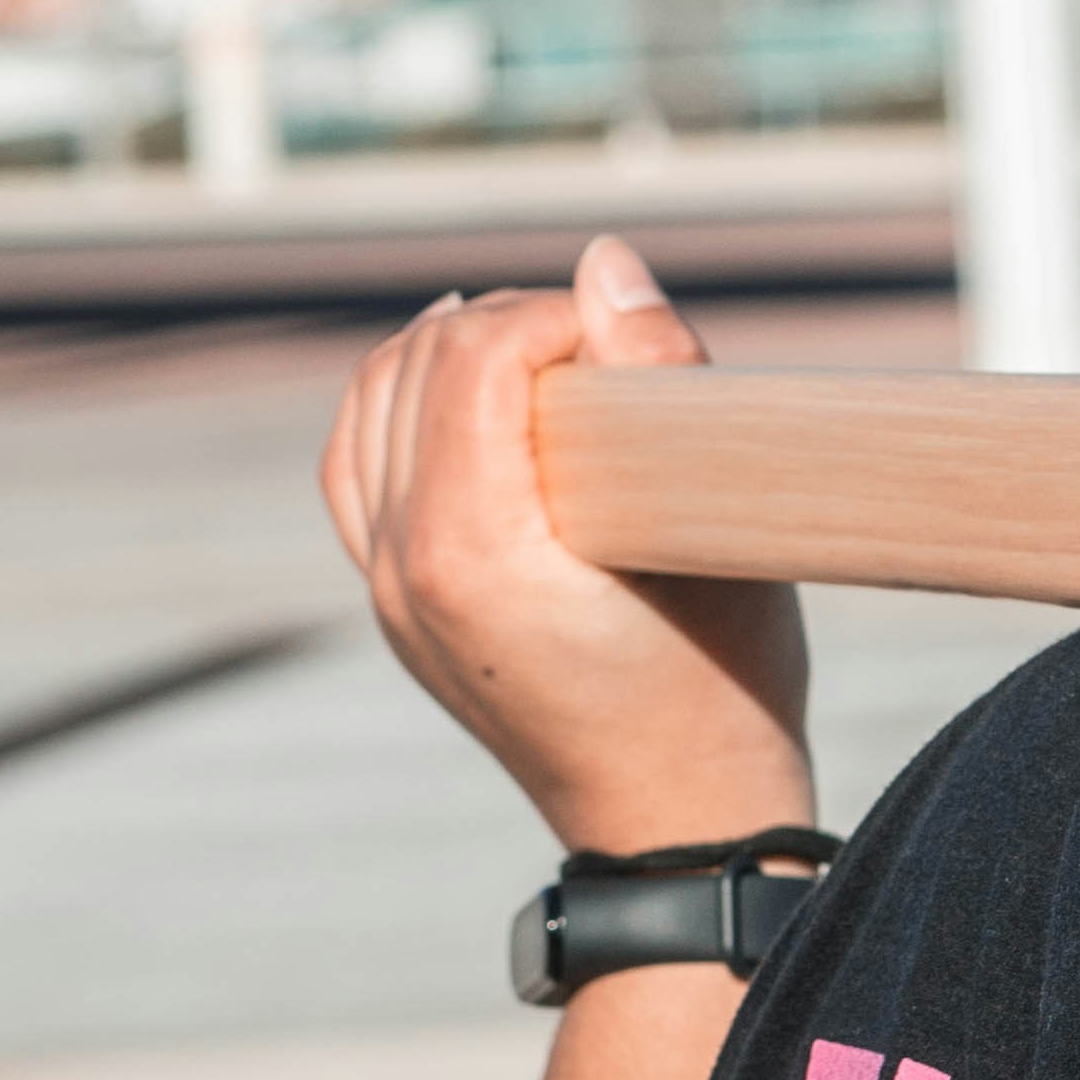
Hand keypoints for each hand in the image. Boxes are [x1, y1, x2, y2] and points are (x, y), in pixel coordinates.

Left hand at [323, 234, 813, 855]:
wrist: (677, 818)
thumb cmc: (723, 682)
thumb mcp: (718, 528)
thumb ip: (660, 381)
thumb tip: (602, 260)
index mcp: (472, 549)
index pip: (472, 354)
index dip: (555, 314)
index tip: (631, 339)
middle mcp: (405, 567)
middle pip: (414, 366)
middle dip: (506, 323)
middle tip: (598, 340)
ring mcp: (388, 591)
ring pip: (369, 406)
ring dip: (445, 353)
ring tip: (535, 346)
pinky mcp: (397, 604)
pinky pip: (356, 467)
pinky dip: (398, 406)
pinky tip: (457, 388)